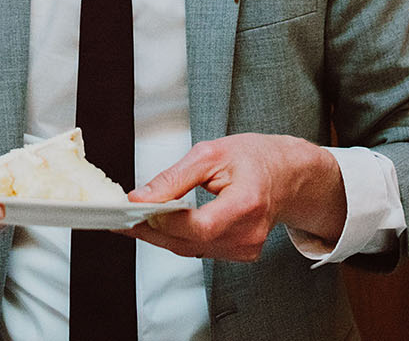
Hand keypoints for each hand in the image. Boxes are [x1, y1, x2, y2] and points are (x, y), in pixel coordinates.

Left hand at [124, 134, 344, 261]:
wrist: (288, 174)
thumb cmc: (256, 158)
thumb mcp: (211, 154)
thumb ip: (174, 179)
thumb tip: (141, 197)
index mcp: (247, 204)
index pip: (197, 226)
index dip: (163, 221)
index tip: (134, 208)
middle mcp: (249, 234)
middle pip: (188, 243)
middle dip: (150, 229)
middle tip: (121, 216)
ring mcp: (246, 249)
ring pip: (189, 250)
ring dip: (161, 236)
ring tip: (136, 218)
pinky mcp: (240, 254)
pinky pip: (199, 250)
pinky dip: (178, 238)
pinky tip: (162, 225)